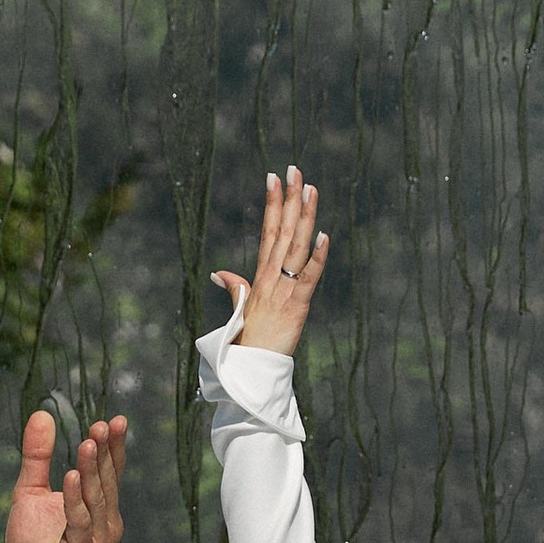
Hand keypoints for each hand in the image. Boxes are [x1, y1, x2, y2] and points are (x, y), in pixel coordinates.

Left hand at [6, 410, 127, 542]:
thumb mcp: (30, 493)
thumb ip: (37, 457)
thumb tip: (42, 413)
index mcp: (99, 507)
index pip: (110, 471)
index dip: (113, 446)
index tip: (114, 420)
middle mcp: (106, 522)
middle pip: (107, 480)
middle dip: (105, 452)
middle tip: (101, 425)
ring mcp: (97, 539)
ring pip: (97, 498)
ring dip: (92, 470)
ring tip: (88, 442)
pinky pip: (79, 522)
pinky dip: (75, 499)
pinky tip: (70, 475)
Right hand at [211, 161, 329, 357]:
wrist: (250, 373)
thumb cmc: (247, 346)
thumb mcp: (239, 313)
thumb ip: (235, 289)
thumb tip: (219, 273)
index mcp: (260, 278)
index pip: (267, 233)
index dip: (271, 205)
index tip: (273, 178)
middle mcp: (271, 279)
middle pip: (281, 231)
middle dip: (288, 199)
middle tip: (294, 169)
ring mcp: (283, 291)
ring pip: (296, 247)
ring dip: (304, 217)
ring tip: (310, 189)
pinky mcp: (296, 307)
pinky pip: (308, 278)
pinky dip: (317, 258)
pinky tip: (324, 235)